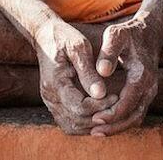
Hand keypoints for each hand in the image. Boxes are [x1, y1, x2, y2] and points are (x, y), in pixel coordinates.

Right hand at [32, 19, 116, 134]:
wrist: (45, 35)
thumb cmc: (65, 38)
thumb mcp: (79, 47)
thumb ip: (88, 71)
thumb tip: (100, 93)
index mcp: (55, 83)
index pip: (79, 107)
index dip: (100, 106)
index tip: (115, 96)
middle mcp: (50, 97)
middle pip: (76, 121)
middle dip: (99, 116)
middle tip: (116, 104)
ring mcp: (50, 102)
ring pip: (72, 126)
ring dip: (92, 123)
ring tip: (109, 109)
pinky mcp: (54, 104)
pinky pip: (69, 123)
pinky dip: (85, 123)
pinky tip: (99, 112)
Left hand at [90, 15, 160, 135]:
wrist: (147, 33)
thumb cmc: (128, 34)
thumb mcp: (116, 35)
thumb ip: (108, 52)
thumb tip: (102, 72)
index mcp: (142, 75)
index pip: (128, 102)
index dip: (112, 113)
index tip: (94, 118)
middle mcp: (149, 87)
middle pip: (134, 116)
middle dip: (114, 126)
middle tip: (93, 131)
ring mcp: (149, 93)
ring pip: (136, 118)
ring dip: (117, 127)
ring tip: (96, 132)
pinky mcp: (145, 95)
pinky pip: (135, 113)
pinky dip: (122, 121)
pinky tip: (105, 124)